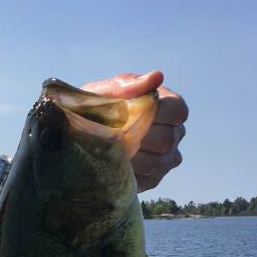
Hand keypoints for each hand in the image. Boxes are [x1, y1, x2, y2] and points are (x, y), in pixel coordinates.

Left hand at [81, 70, 187, 192]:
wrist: (77, 135)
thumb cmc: (94, 107)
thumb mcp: (105, 91)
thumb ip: (128, 83)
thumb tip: (157, 76)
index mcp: (169, 106)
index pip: (178, 111)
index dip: (156, 112)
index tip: (130, 112)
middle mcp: (174, 133)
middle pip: (168, 138)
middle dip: (138, 135)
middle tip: (113, 134)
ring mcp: (167, 158)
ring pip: (159, 161)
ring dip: (132, 156)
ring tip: (110, 149)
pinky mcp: (154, 179)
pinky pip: (148, 179)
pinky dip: (129, 172)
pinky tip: (113, 163)